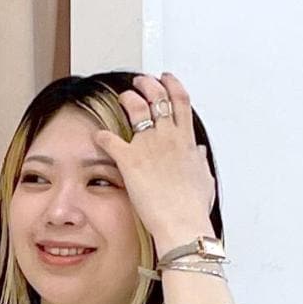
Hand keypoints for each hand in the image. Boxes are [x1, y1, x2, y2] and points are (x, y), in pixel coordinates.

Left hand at [90, 72, 215, 243]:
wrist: (182, 223)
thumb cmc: (192, 208)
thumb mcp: (204, 180)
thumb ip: (199, 162)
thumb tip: (198, 153)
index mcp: (185, 140)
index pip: (180, 101)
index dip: (172, 85)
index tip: (166, 79)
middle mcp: (167, 136)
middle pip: (157, 96)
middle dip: (147, 84)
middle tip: (140, 83)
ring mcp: (148, 146)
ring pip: (135, 107)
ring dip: (127, 98)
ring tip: (122, 98)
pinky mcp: (129, 160)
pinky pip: (110, 140)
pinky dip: (102, 136)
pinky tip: (98, 136)